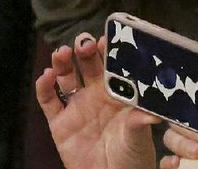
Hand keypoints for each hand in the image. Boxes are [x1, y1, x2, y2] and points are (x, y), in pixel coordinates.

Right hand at [36, 33, 159, 168]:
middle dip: (85, 50)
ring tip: (63, 52)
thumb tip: (152, 111)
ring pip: (67, 77)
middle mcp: (96, 95)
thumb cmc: (132, 157)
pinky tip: (46, 75)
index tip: (108, 39)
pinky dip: (44, 87)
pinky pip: (49, 101)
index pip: (112, 65)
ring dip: (63, 62)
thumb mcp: (139, 138)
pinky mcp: (60, 124)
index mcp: (119, 93)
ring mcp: (77, 107)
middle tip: (85, 42)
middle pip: (87, 65)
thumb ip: (140, 121)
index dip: (108, 51)